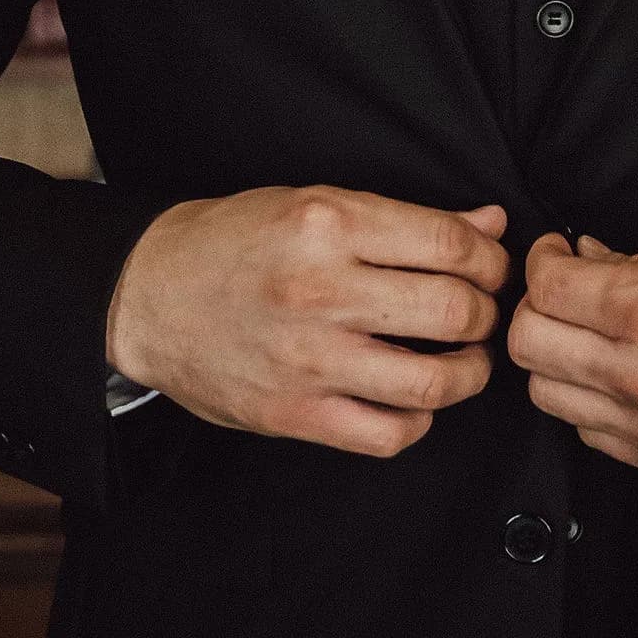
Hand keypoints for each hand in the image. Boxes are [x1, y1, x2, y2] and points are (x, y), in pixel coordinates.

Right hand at [106, 187, 508, 456]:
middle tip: (479, 313)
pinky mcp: (292, 413)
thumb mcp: (314, 203)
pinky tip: (413, 399)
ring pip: (432, 383)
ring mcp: (307, 359)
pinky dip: (418, 421)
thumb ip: (405, 219)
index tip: (491, 269)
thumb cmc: (234, 242)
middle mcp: (320, 291)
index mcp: (328, 224)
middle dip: (485, 314)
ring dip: (468, 373)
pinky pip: (387, 434)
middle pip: (453, 312)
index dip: (491, 261)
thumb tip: (490, 224)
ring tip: (464, 360)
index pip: (450, 246)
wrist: (147, 296)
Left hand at [507, 228, 637, 482]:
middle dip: (538, 307)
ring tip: (591, 335)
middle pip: (529, 345)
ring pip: (549, 397)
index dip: (541, 260)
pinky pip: (591, 434)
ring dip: (558, 359)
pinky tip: (622, 375)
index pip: (547, 289)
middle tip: (565, 290)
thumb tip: (585, 258)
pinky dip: (591, 402)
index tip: (556, 253)